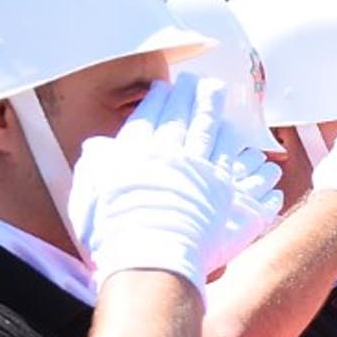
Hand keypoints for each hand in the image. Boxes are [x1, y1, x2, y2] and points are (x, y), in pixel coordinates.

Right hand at [63, 77, 281, 287]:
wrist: (149, 254)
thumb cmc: (112, 227)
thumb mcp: (90, 189)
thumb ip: (95, 164)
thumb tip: (95, 148)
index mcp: (138, 150)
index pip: (150, 116)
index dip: (159, 98)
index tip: (166, 86)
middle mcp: (173, 154)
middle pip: (186, 117)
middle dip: (193, 96)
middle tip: (201, 82)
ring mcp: (202, 172)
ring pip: (214, 135)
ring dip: (218, 116)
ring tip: (221, 103)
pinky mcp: (224, 193)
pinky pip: (236, 165)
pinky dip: (240, 152)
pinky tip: (246, 146)